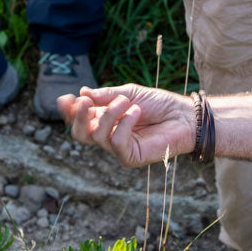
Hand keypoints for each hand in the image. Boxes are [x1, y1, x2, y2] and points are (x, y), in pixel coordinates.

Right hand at [59, 84, 195, 167]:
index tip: (66, 98)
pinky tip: (136, 112)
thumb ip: (106, 95)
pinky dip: (124, 124)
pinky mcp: (130, 157)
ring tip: (127, 102)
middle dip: (78, 117)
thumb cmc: (160, 104)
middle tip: (84, 102)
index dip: (69, 111)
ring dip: (109, 114)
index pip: (80, 119)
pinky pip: (116, 143)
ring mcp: (119, 148)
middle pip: (79, 134)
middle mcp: (109, 135)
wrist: (185, 116)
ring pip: (96, 136)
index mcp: (105, 119)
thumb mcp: (130, 93)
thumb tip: (82, 92)